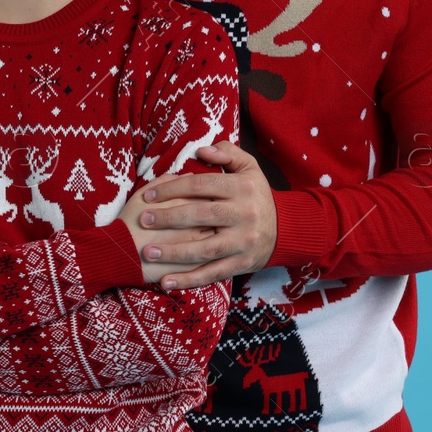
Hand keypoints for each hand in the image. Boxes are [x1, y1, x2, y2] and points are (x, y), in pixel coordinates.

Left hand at [134, 142, 276, 289]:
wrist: (287, 229)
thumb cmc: (256, 195)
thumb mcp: (249, 167)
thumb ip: (226, 153)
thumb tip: (201, 150)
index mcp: (242, 188)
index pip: (201, 186)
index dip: (172, 189)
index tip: (149, 195)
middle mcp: (244, 215)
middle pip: (200, 216)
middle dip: (168, 219)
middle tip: (143, 220)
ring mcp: (243, 242)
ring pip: (205, 249)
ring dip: (174, 253)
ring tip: (148, 252)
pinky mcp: (242, 264)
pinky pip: (212, 273)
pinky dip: (189, 280)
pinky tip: (166, 282)